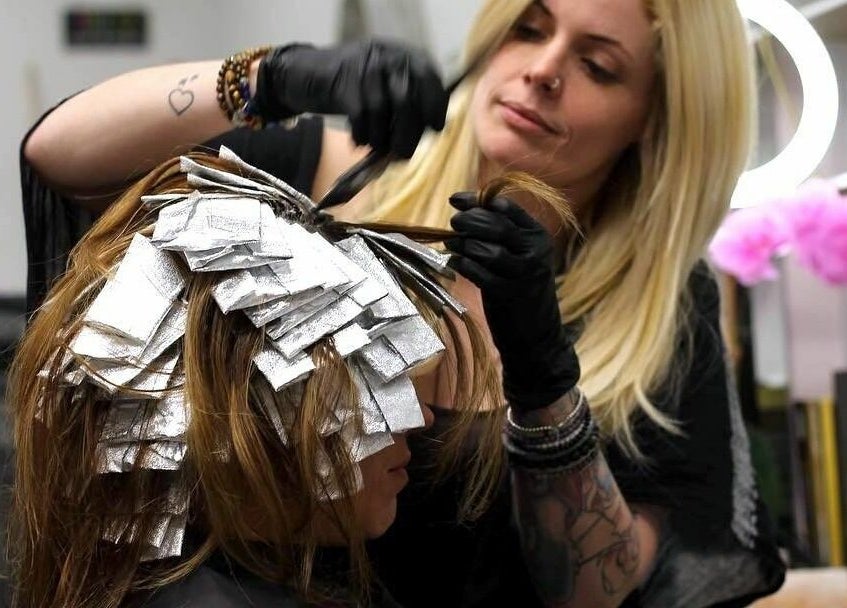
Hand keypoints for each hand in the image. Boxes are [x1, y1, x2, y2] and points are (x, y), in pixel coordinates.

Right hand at [254, 41, 448, 157]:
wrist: (306, 73)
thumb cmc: (353, 89)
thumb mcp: (385, 88)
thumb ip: (406, 105)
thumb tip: (423, 134)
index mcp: (403, 55)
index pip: (429, 79)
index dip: (435, 106)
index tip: (434, 128)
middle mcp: (386, 55)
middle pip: (406, 101)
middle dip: (407, 135)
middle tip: (402, 155)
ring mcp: (363, 64)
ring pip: (381, 111)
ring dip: (381, 138)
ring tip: (376, 148)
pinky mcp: (341, 78)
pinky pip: (359, 114)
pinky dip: (362, 134)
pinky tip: (359, 142)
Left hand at [445, 192, 579, 411]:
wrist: (537, 336)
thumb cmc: (520, 291)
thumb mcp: (518, 257)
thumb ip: (499, 233)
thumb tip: (464, 207)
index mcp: (538, 235)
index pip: (506, 207)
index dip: (477, 200)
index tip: (456, 200)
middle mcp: (535, 251)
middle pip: (494, 224)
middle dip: (468, 220)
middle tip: (453, 223)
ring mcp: (524, 273)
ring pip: (485, 248)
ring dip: (463, 244)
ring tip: (453, 245)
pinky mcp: (510, 294)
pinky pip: (478, 272)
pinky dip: (463, 265)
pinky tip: (456, 264)